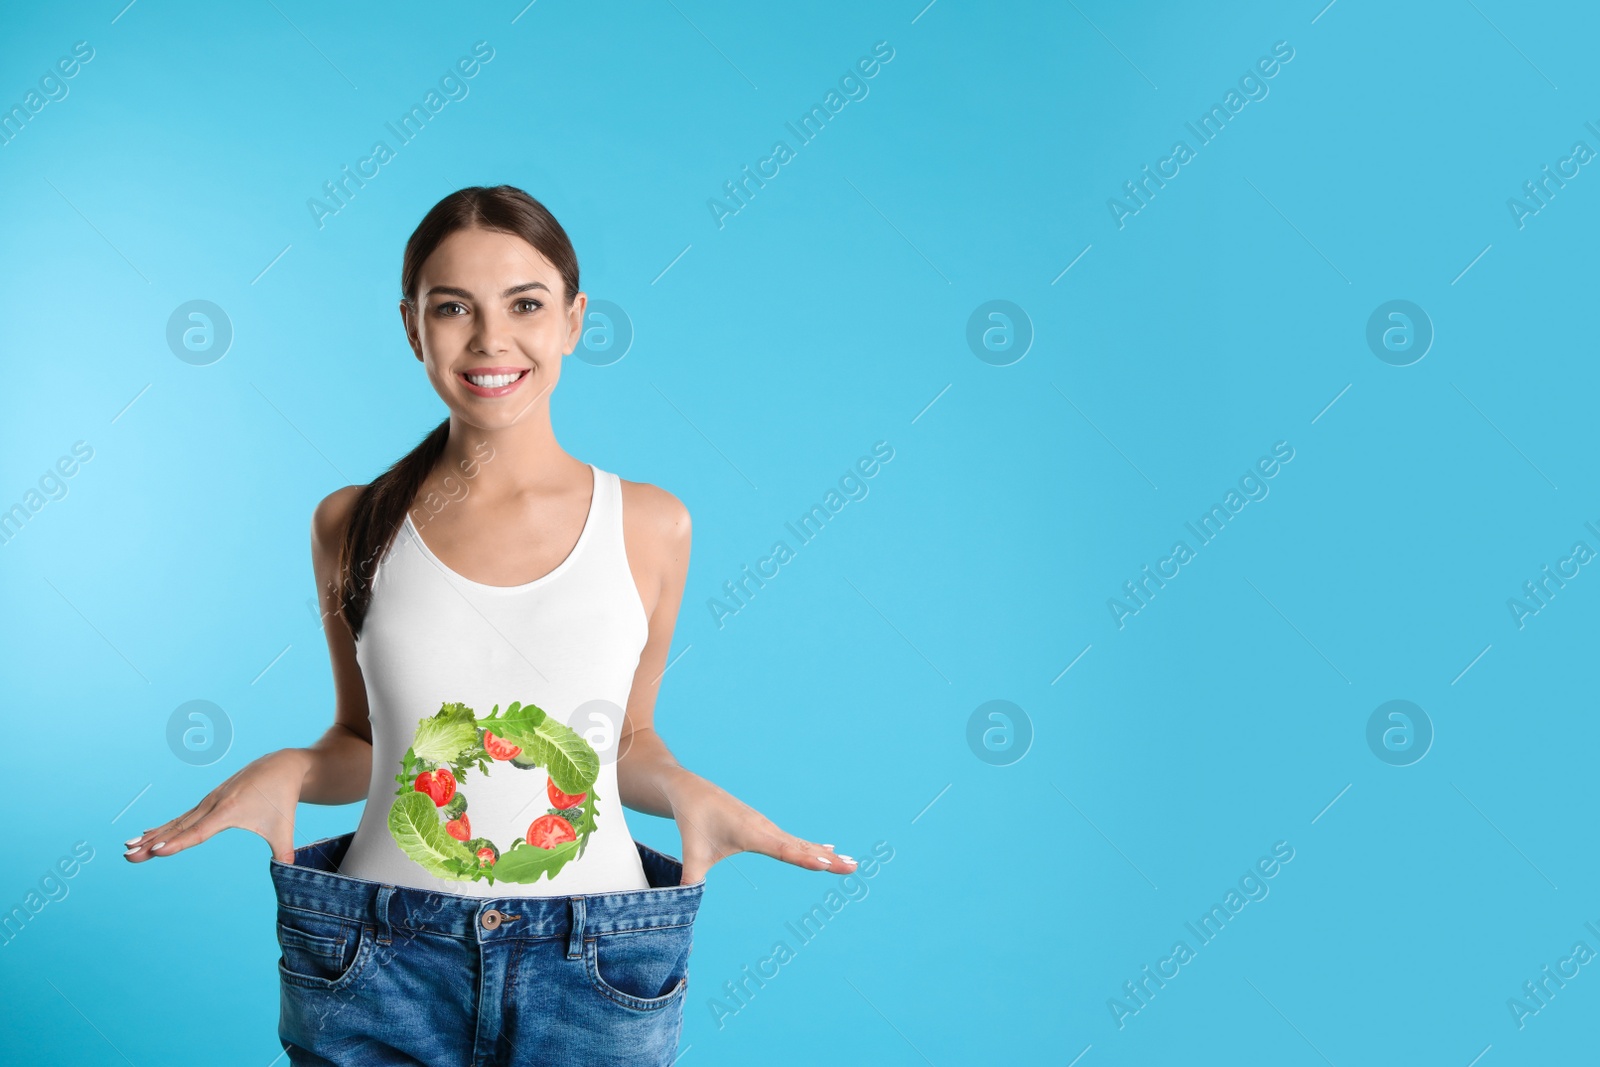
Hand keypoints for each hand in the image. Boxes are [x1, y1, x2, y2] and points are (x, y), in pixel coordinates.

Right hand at [123, 748, 309, 864]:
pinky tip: (144, 835)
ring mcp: (209, 801)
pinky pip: (182, 816)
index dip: (178, 842)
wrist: (281, 766)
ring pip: (176, 822)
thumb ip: (285, 852)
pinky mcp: (209, 801)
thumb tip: (290, 876)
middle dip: (153, 843)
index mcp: (230, 810)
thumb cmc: (283, 798)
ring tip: (127, 849)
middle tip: (128, 856)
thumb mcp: (284, 827)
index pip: (200, 831)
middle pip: (179, 827)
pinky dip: (163, 826)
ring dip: (152, 836)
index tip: (156, 851)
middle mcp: (214, 804)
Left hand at [668, 773, 857, 883]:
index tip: (827, 862)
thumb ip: (690, 882)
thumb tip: (681, 908)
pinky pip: (794, 839)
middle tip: (852, 868)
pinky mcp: (764, 827)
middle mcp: (764, 828)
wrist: (690, 790)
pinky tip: (827, 849)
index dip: (805, 857)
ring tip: (849, 863)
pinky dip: (813, 846)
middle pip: (801, 846)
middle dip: (826, 858)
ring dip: (825, 853)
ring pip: (801, 842)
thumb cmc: (692, 820)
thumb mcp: (691, 854)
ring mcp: (766, 827)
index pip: (783, 849)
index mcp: (751, 833)